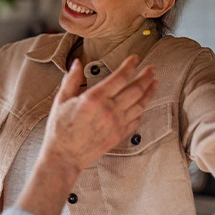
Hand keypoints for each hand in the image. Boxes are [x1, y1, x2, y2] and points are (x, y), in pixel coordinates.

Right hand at [42, 55, 156, 173]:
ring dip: (149, 92)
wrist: (65, 156)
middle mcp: (110, 110)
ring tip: (154, 83)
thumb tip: (77, 63)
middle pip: (136, 89)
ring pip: (140, 104)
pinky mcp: (119, 135)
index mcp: (95, 98)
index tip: (135, 58)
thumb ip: (71, 80)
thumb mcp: (61, 100)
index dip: (130, 65)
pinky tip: (143, 104)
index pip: (120, 77)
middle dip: (146, 76)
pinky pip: (136, 120)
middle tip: (152, 68)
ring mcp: (117, 123)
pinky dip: (142, 110)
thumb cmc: (60, 129)